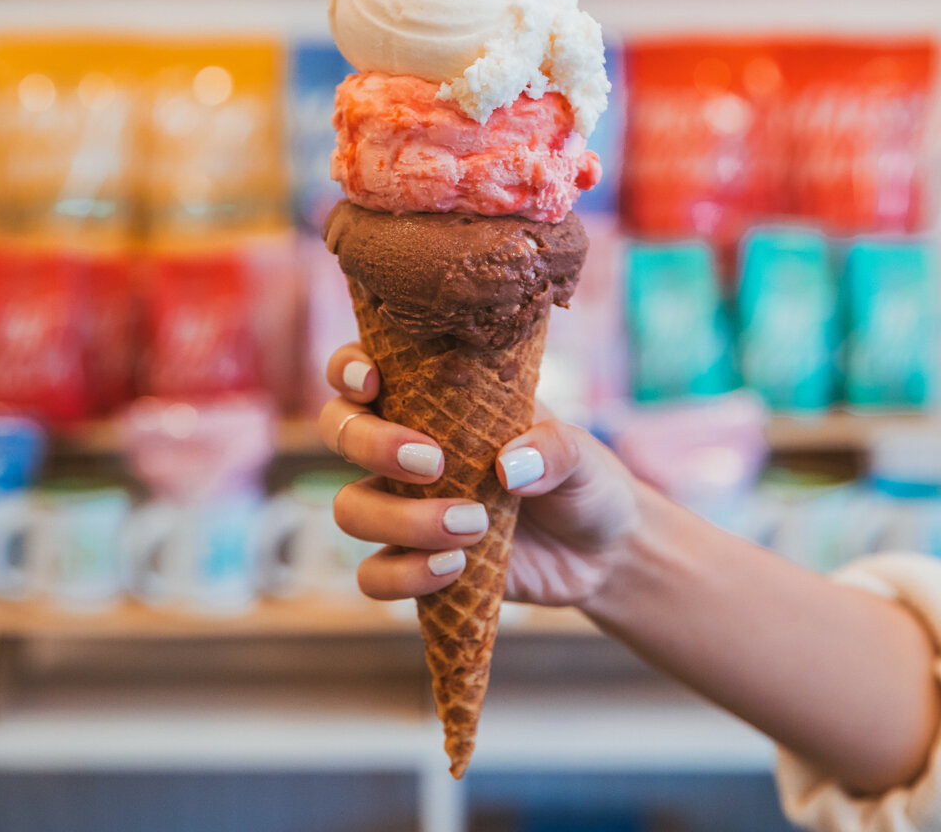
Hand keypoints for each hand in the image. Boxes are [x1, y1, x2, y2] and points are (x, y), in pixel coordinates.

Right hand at [317, 343, 641, 611]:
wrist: (602, 552)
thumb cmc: (583, 479)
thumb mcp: (582, 453)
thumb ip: (552, 449)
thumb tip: (507, 468)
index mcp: (435, 399)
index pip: (362, 368)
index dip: (349, 368)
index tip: (373, 382)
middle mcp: (405, 446)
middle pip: (339, 430)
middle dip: (372, 444)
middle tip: (434, 464)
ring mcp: (404, 506)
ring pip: (350, 507)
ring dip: (399, 519)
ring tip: (471, 525)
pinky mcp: (413, 561)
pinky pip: (373, 575)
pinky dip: (405, 574)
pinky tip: (455, 566)